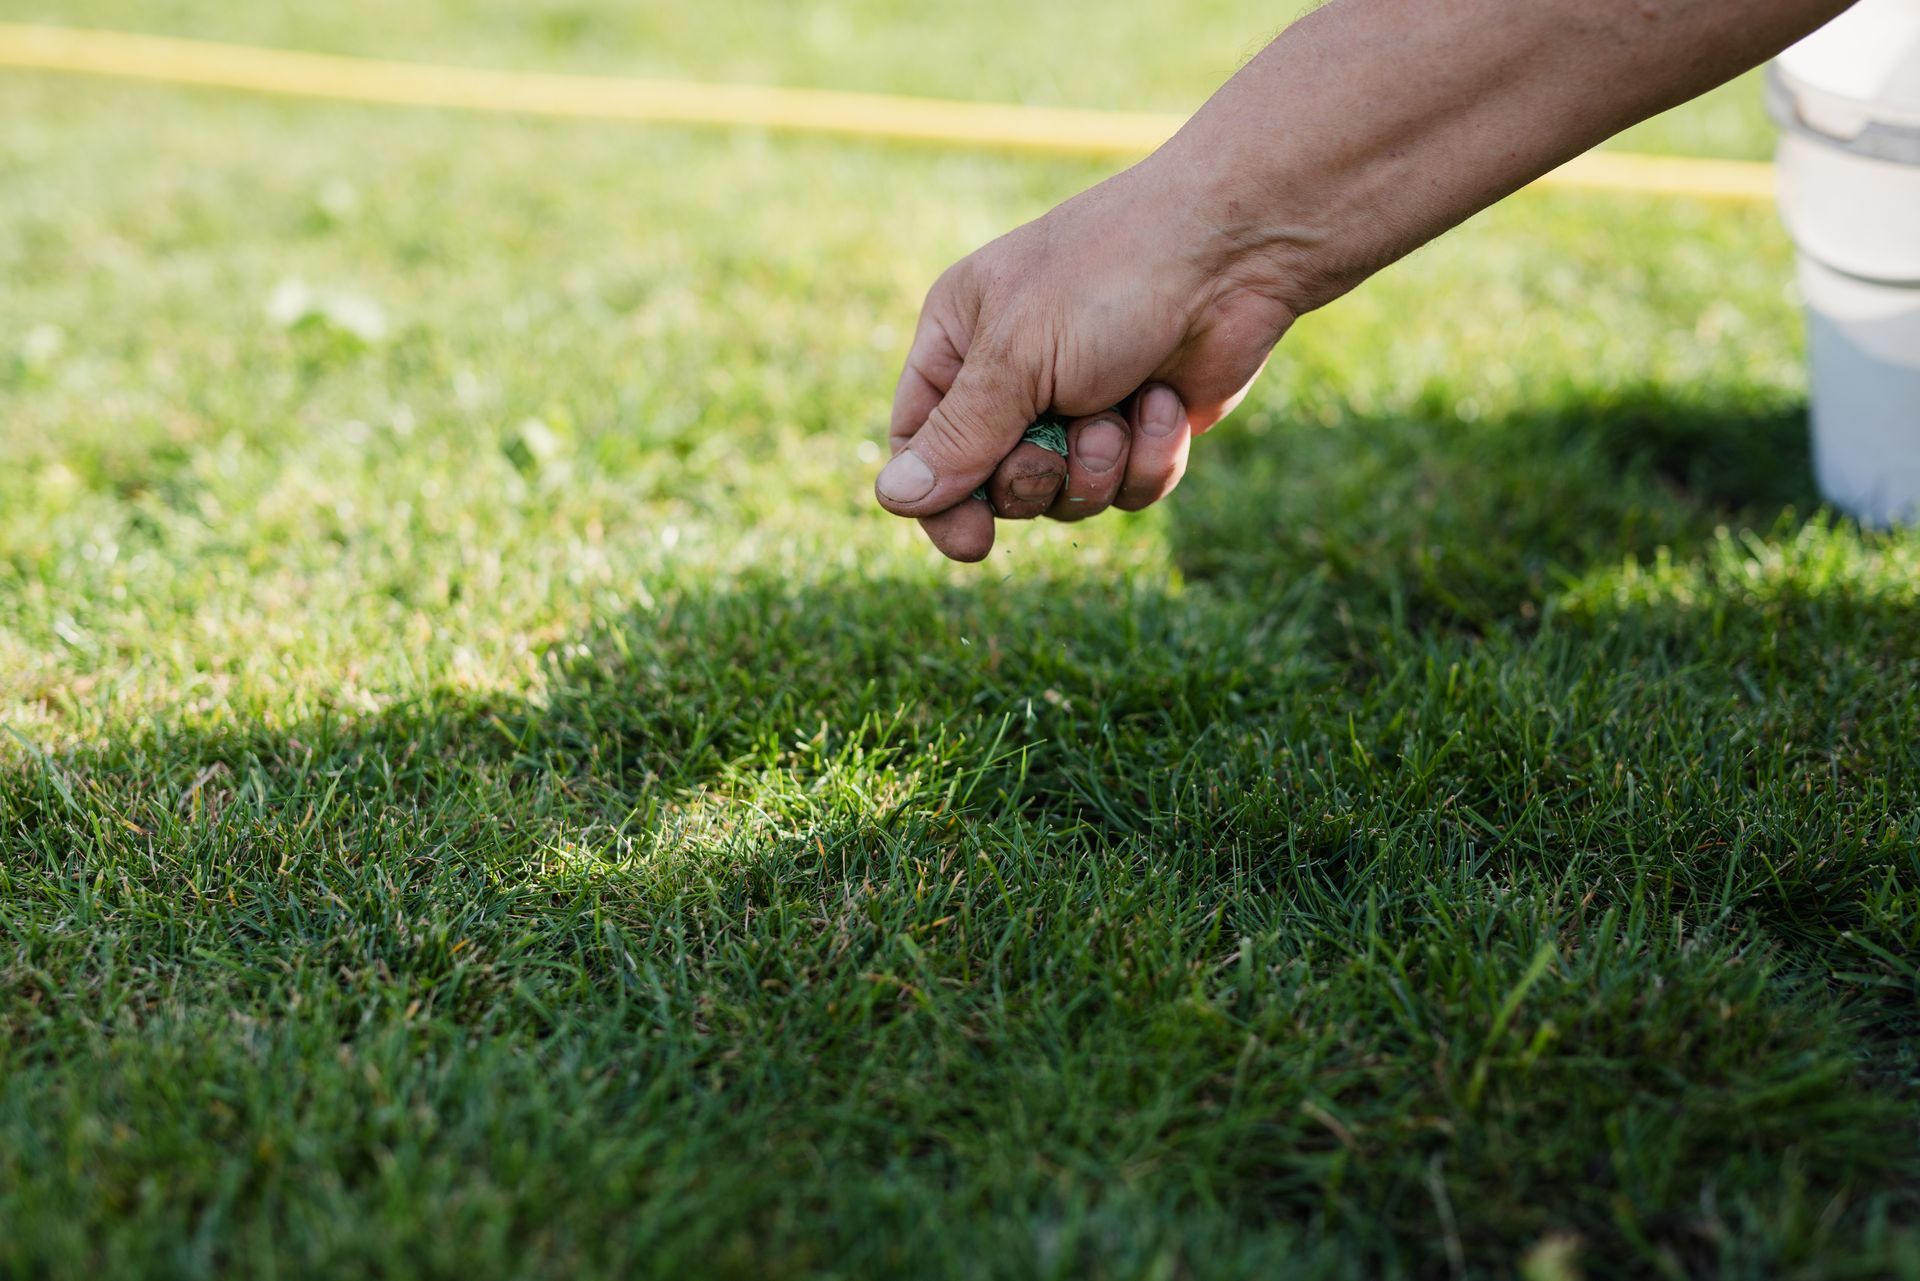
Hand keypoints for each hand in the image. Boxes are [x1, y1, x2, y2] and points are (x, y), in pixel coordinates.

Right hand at [876, 153, 1299, 561]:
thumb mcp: (1016, 355)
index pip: (920, 444)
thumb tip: (892, 499)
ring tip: (1122, 408)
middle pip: (993, 486)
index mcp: (960, 341)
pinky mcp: (1141, 428)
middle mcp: (1013, 377)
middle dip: (1033, 478)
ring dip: (1097, 467)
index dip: (940, 500)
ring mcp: (1080, 405)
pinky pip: (1127, 490)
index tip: (971, 540)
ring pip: (1065, 498)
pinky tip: (1168, 403)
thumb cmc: (1111, 278)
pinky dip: (1149, 457)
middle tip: (1055, 443)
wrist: (1237, 251)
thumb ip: (958, 436)